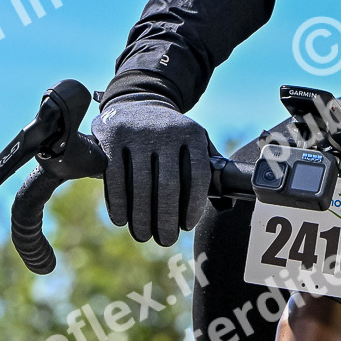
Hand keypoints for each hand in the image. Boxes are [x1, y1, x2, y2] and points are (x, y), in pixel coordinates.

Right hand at [93, 101, 211, 246]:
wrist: (136, 100)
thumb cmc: (170, 133)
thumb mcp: (193, 138)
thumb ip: (207, 163)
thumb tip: (228, 197)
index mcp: (192, 134)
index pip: (197, 176)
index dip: (193, 206)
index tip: (187, 226)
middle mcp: (166, 132)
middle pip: (169, 186)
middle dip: (166, 219)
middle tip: (164, 239)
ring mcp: (138, 133)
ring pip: (141, 185)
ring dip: (142, 217)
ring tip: (143, 235)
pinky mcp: (112, 136)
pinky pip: (116, 178)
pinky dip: (119, 203)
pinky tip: (121, 220)